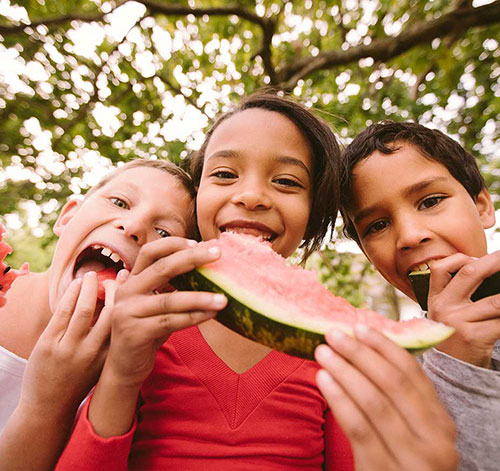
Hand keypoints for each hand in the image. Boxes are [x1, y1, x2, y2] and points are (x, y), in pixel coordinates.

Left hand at [17, 269, 122, 420]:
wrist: (49, 408)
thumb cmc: (82, 382)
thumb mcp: (105, 365)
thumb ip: (117, 342)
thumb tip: (135, 314)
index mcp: (110, 356)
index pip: (126, 322)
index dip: (132, 299)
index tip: (134, 283)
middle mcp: (92, 352)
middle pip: (110, 312)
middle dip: (114, 289)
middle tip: (117, 274)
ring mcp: (69, 348)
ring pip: (84, 309)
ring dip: (90, 287)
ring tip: (93, 274)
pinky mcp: (47, 344)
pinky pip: (62, 313)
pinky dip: (71, 294)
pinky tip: (76, 284)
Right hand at [103, 237, 226, 388]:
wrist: (124, 367)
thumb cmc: (148, 331)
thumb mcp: (157, 305)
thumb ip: (171, 287)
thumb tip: (207, 268)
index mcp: (132, 280)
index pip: (150, 251)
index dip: (174, 244)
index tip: (198, 242)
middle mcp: (127, 292)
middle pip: (162, 268)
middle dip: (192, 258)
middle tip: (218, 253)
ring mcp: (128, 312)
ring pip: (170, 299)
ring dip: (200, 297)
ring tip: (223, 297)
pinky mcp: (135, 333)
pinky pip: (171, 322)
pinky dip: (194, 317)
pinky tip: (211, 314)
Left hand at [315, 327, 456, 470]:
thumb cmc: (403, 459)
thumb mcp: (415, 432)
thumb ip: (400, 400)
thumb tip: (364, 349)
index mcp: (441, 424)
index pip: (413, 374)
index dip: (385, 347)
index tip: (360, 327)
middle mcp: (434, 441)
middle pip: (393, 383)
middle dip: (360, 354)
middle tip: (334, 334)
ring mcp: (410, 459)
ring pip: (373, 402)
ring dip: (345, 371)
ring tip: (323, 352)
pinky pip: (357, 427)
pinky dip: (339, 398)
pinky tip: (323, 379)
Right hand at [427, 251, 499, 366]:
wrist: (451, 374)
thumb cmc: (455, 339)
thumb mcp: (447, 316)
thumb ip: (458, 295)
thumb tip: (490, 272)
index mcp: (435, 299)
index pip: (440, 268)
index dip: (460, 258)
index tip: (477, 258)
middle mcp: (443, 307)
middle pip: (469, 274)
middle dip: (495, 261)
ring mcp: (457, 322)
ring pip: (496, 302)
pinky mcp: (473, 337)